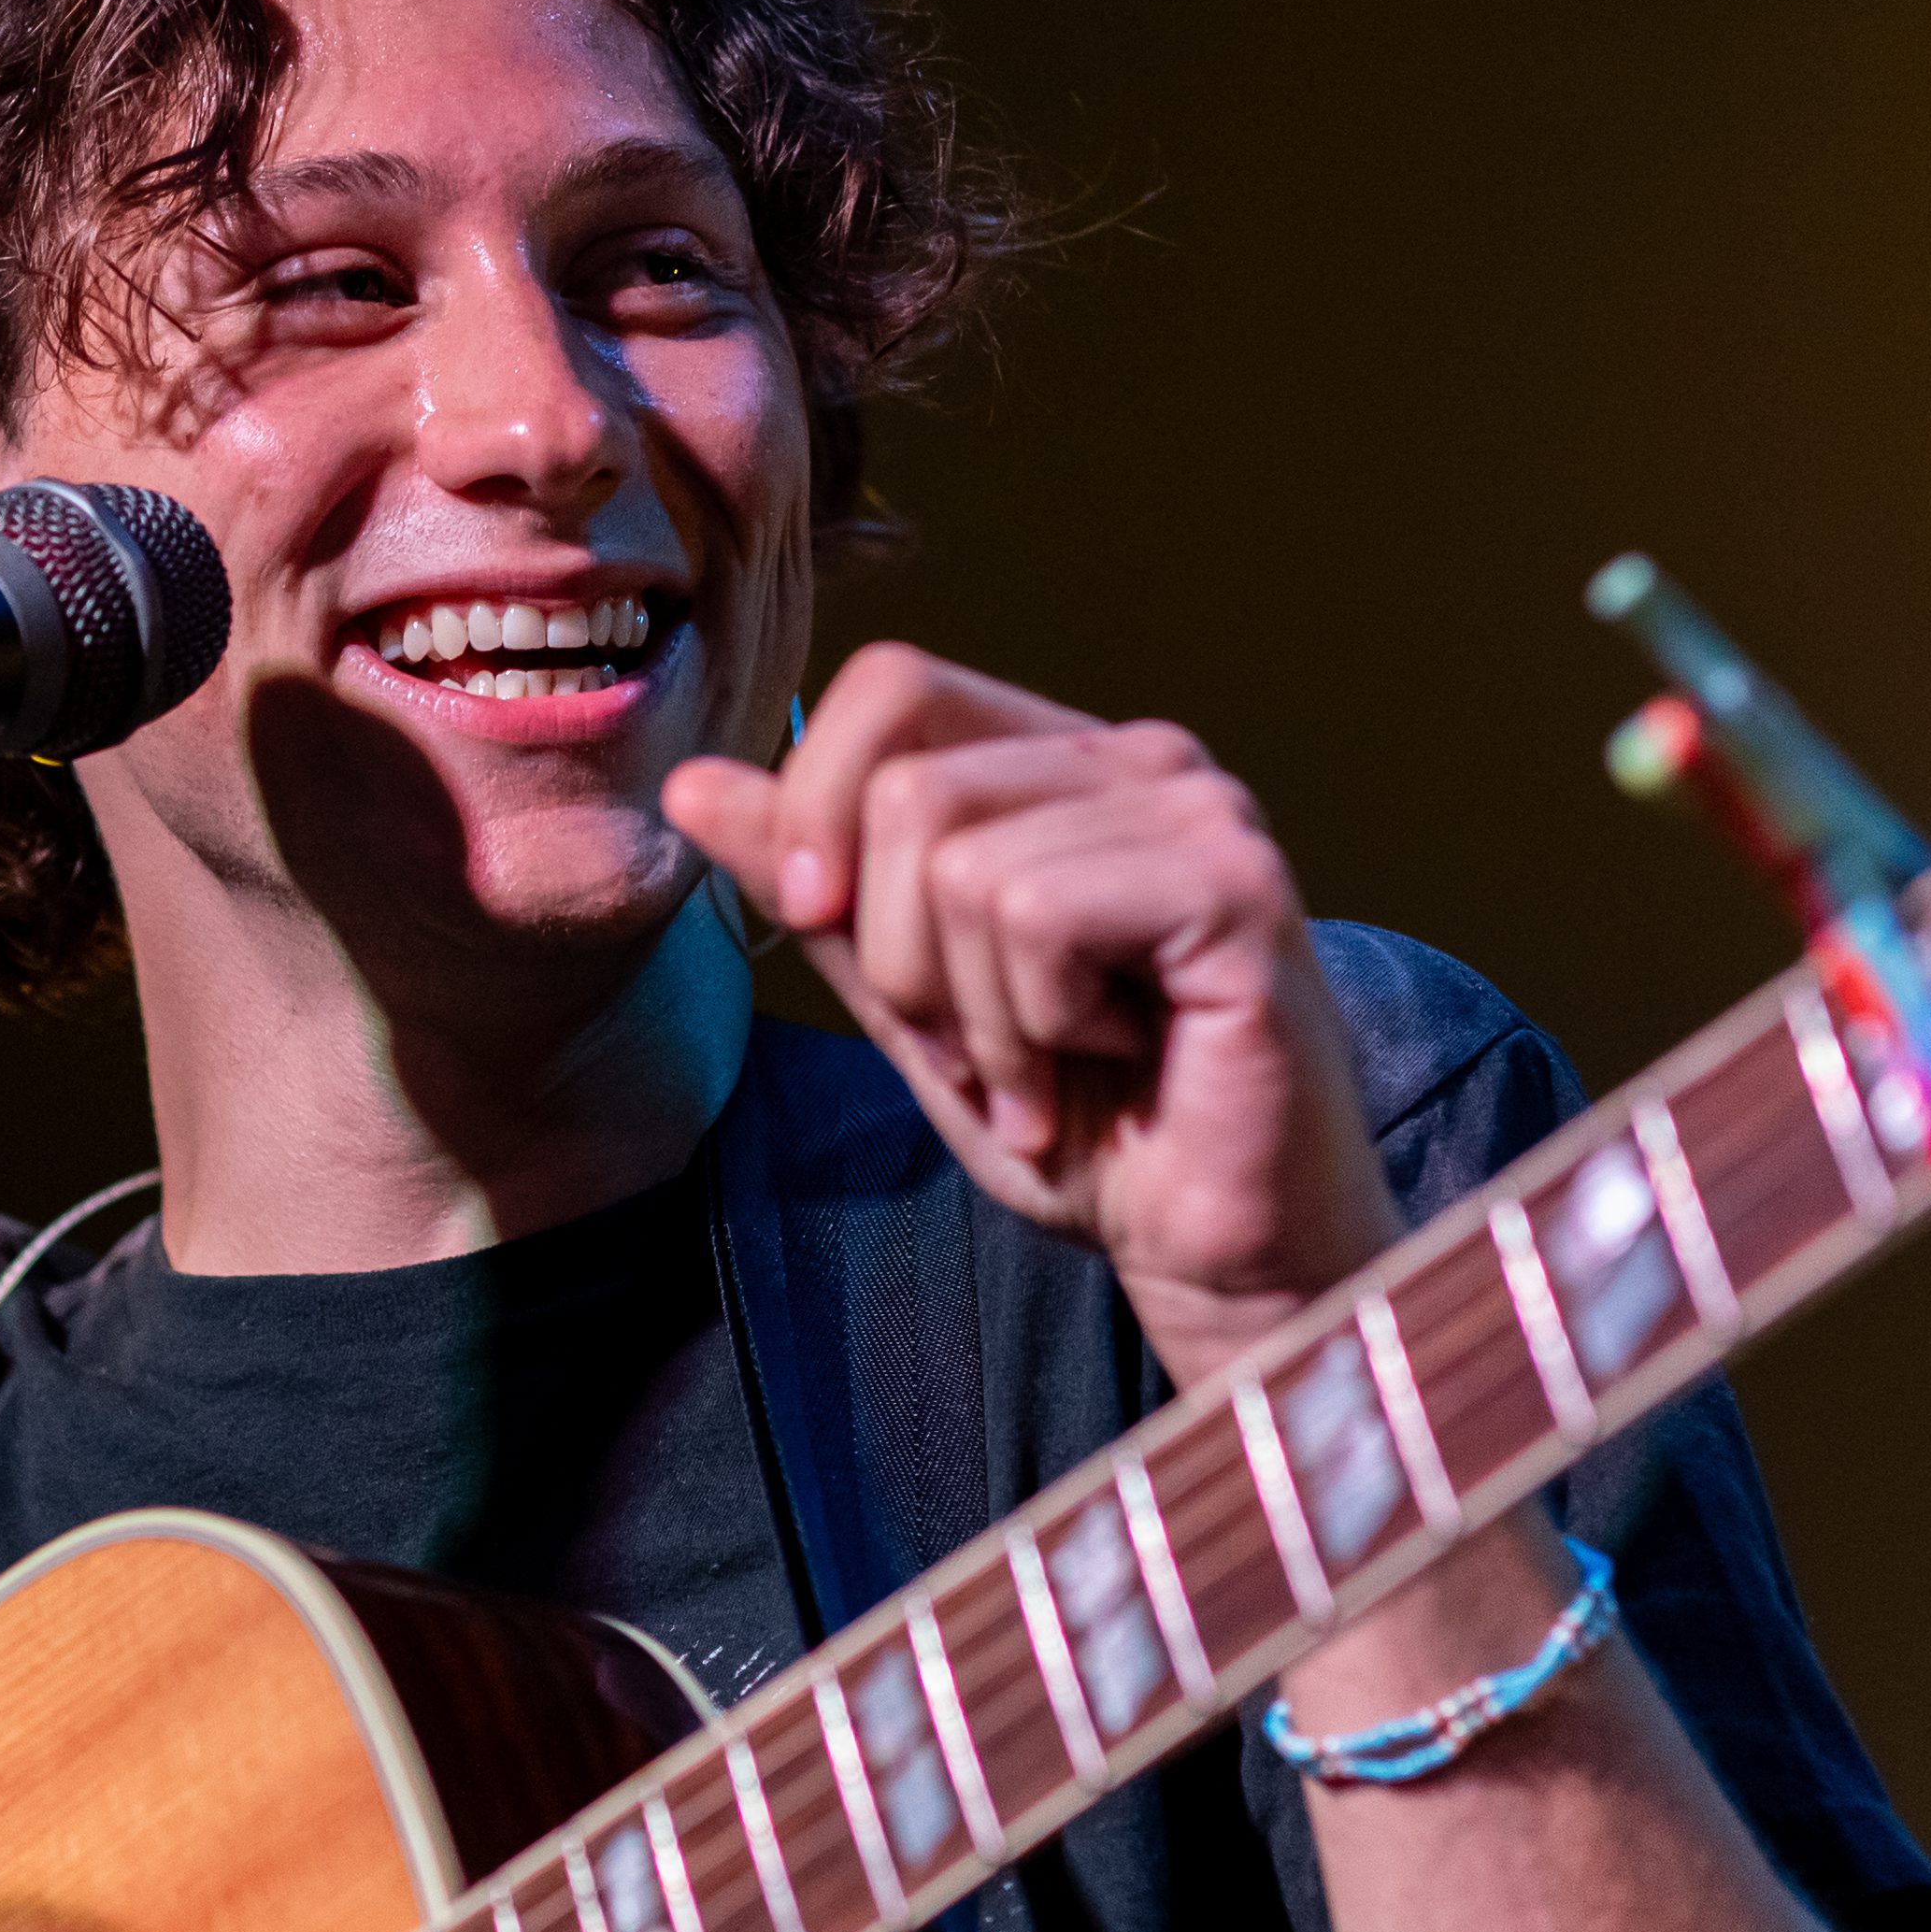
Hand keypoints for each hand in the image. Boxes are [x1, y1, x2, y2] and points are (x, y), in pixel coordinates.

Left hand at [665, 643, 1400, 1381]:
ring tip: (1053, 1065)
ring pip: (961, 867)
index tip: (826, 925)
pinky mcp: (1236, 884)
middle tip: (986, 1049)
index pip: (891, 686)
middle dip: (903, 959)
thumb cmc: (1076, 1124)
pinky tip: (1114, 1058)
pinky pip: (1036, 915)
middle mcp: (1139, 759)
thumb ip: (815, 887)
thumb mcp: (903, 998)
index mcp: (1059, 762)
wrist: (1205, 1245)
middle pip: (907, 789)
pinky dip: (1037, 1024)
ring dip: (978, 1014)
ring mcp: (1198, 811)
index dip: (821, 804)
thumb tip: (694, 782)